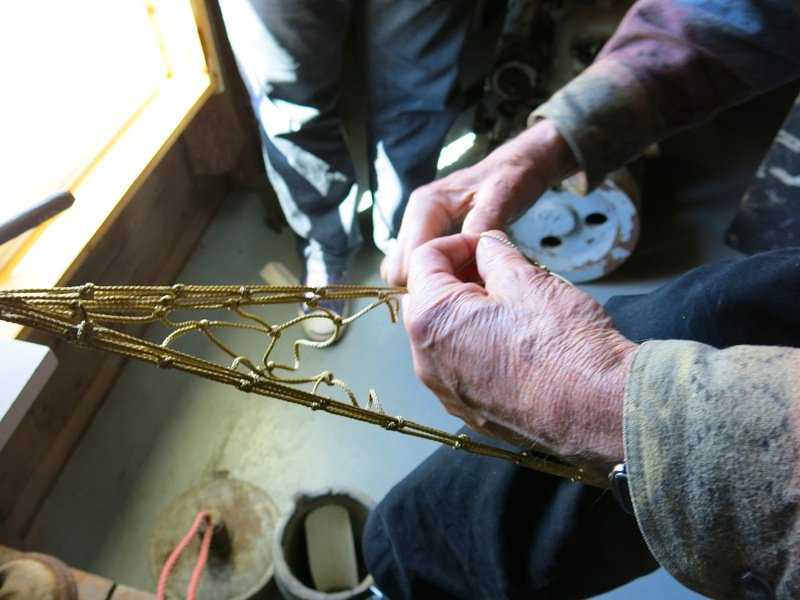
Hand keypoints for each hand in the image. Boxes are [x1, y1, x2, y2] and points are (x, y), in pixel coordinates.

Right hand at [381, 119, 576, 285]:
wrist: (516, 165)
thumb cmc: (512, 177)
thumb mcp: (503, 196)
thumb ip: (484, 222)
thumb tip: (470, 256)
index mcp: (427, 205)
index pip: (410, 256)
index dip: (430, 280)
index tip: (461, 293)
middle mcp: (414, 215)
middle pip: (397, 268)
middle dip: (424, 287)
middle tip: (460, 295)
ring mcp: (417, 226)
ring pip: (400, 270)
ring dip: (425, 285)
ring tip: (459, 290)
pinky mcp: (424, 235)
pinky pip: (413, 266)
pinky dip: (429, 279)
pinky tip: (456, 282)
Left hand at [403, 231, 635, 472]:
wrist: (600, 411)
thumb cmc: (565, 346)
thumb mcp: (527, 279)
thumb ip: (495, 254)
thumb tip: (487, 246)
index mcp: (431, 321)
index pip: (423, 261)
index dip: (457, 242)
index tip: (485, 244)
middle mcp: (427, 362)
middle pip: (428, 301)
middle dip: (458, 278)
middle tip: (499, 272)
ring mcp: (448, 393)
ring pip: (445, 338)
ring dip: (469, 315)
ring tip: (514, 307)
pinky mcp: (472, 414)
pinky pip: (463, 370)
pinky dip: (479, 349)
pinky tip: (517, 343)